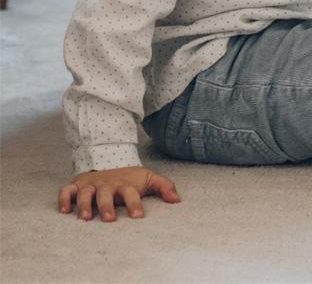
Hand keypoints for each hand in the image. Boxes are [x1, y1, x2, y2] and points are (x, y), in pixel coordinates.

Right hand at [58, 165, 180, 221]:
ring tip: (85, 218)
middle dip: (107, 206)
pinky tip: (64, 210)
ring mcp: (91, 184)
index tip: (138, 216)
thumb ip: (164, 187)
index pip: (130, 192)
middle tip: (109, 219)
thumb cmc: (129, 178)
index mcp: (124, 184)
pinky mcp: (77, 185)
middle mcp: (107, 184)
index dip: (134, 204)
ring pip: (86, 193)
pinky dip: (64, 198)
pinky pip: (67, 190)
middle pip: (106, 193)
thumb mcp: (148, 179)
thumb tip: (178, 200)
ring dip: (85, 204)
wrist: (108, 162)